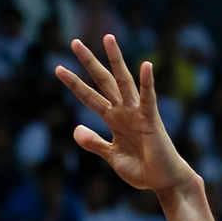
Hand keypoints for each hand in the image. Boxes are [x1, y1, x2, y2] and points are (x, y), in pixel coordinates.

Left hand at [56, 35, 197, 195]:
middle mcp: (124, 111)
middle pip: (103, 81)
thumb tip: (76, 130)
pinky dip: (148, 83)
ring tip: (108, 38)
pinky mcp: (151, 120)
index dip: (74, 84)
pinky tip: (145, 65)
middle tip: (74, 42)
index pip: (89, 97)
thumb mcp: (111, 156)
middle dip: (89, 63)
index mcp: (113, 119)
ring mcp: (137, 113)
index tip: (58, 68)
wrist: (163, 181)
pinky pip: (149, 98)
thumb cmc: (141, 169)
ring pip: (124, 82)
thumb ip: (94, 143)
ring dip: (115, 60)